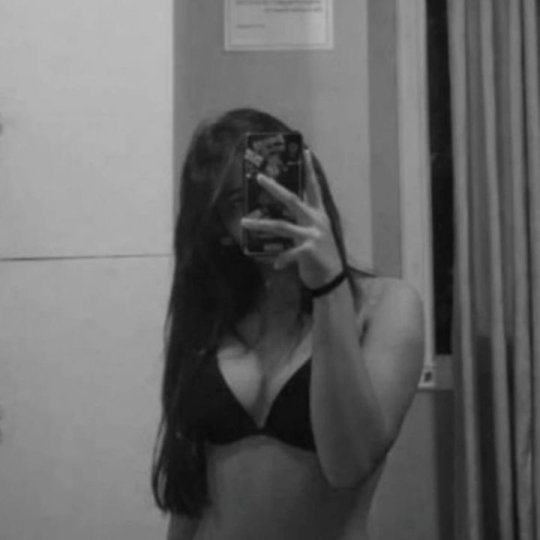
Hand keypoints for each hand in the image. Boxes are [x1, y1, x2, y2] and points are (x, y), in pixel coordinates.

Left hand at [241, 149, 342, 288]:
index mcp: (318, 214)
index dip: (310, 170)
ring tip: (244, 222)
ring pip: (282, 225)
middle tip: (259, 177)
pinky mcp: (310, 250)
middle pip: (292, 200)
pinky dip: (282, 259)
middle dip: (275, 188)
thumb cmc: (321, 254)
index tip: (305, 151)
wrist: (333, 277)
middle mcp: (316, 221)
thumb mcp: (315, 234)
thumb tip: (282, 216)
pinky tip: (276, 265)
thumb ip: (302, 223)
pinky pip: (290, 253)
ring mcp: (313, 235)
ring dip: (261, 223)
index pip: (314, 188)